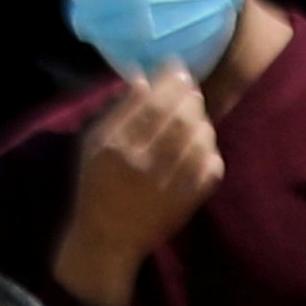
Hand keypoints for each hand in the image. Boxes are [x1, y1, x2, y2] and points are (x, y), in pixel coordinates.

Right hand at [56, 73, 224, 305]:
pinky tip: (204, 145)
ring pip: (199, 142)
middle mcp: (144, 163)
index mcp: (117, 146)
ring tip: (197, 115)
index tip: (177, 68)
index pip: (150, 104)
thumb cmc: (96, 184)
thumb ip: (116, 111)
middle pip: (179, 120)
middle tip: (190, 88)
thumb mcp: (93, 143)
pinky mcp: (188, 202)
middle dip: (189, 98)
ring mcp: (169, 184)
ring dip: (203, 122)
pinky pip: (211, 170)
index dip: (169, 82)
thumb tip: (142, 79)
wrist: (108, 236)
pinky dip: (212, 152)